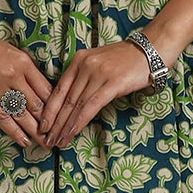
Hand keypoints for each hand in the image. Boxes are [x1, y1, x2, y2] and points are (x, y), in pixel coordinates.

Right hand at [0, 22, 56, 148]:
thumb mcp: (8, 52)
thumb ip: (23, 69)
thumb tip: (37, 89)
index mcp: (23, 62)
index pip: (46, 89)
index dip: (55, 108)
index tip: (60, 119)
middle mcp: (13, 75)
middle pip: (37, 105)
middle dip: (49, 124)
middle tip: (56, 137)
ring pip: (22, 114)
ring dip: (35, 132)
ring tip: (44, 144)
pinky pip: (2, 118)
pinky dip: (15, 131)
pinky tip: (23, 141)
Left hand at [36, 38, 166, 147]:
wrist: (149, 50)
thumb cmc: (125, 60)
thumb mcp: (98, 63)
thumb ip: (84, 77)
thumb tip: (71, 102)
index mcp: (79, 60)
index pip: (59, 89)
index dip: (49, 110)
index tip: (42, 126)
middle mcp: (85, 65)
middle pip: (65, 99)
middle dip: (54, 123)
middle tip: (47, 140)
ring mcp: (98, 74)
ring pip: (76, 105)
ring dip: (65, 127)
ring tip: (58, 141)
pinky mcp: (112, 83)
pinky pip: (91, 106)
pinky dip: (79, 122)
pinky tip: (73, 133)